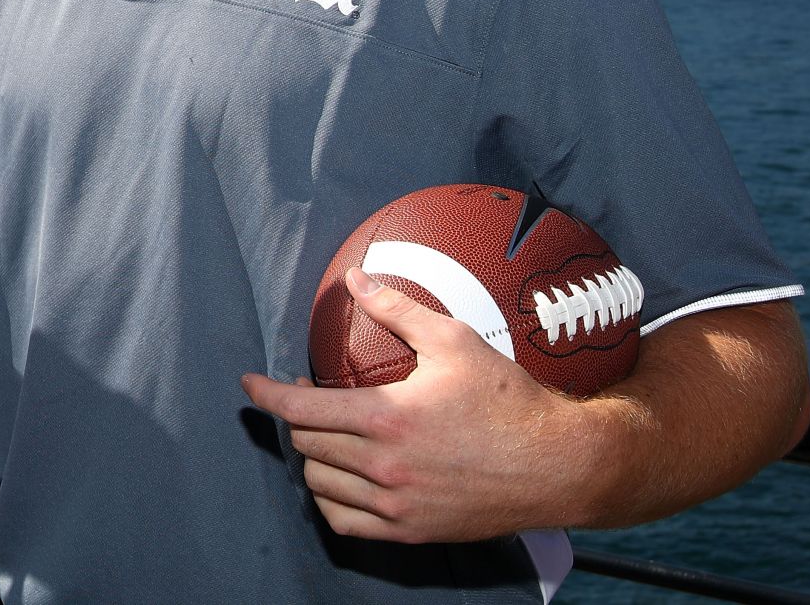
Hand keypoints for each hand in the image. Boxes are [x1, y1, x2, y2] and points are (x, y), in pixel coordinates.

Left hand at [241, 269, 586, 542]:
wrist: (559, 466)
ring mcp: (396, 504)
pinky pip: (343, 523)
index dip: (266, 394)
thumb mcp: (455, 341)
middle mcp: (385, 466)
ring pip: (319, 483)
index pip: (300, 409)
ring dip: (312, 456)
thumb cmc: (510, 401)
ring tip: (327, 435)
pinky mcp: (411, 530)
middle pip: (306, 443)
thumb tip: (357, 279)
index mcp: (388, 418)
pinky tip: (340, 479)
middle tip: (310, 398)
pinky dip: (330, 500)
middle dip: (296, 418)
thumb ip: (397, 309)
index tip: (249, 383)